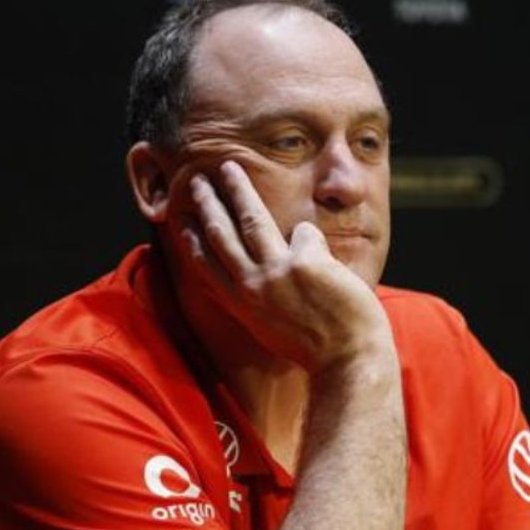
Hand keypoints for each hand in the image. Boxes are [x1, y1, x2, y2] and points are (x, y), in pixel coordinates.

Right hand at [183, 160, 392, 372]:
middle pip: (221, 235)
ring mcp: (277, 273)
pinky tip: (321, 256)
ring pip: (250, 220)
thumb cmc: (318, 347)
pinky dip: (311, 239)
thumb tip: (252, 274)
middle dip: (207, 204)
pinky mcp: (306, 262)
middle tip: (197, 180)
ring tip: (228, 167)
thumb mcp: (272, 327)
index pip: (206, 266)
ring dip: (236, 190)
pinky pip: (306, 233)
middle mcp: (252, 287)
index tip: (181, 221)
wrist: (348, 361)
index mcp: (241, 305)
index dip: (191, 240)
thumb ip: (258, 299)